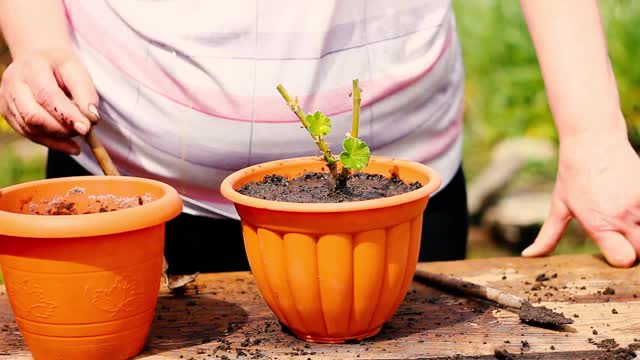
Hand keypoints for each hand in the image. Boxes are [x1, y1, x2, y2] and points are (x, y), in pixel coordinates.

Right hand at [0, 52, 98, 153]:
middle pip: (33, 115)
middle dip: (61, 129)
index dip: (67, 115)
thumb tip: (92, 119)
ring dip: (57, 138)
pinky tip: (68, 145)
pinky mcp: (6, 111)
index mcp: (32, 66)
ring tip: (77, 137)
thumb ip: (86, 94)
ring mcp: (6, 98)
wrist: (37, 57)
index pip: (47, 95)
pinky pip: (27, 133)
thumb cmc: (60, 65)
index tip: (86, 128)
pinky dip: (50, 142)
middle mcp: (13, 82)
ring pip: (29, 128)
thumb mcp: (77, 71)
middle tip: (84, 131)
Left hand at [522, 132, 639, 266]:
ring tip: (629, 224)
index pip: (623, 259)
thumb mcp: (559, 206)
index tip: (614, 251)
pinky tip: (634, 209)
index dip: (620, 259)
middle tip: (623, 240)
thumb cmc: (573, 174)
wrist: (594, 140)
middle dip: (634, 252)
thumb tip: (528, 255)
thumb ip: (548, 236)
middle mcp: (622, 216)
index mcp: (598, 223)